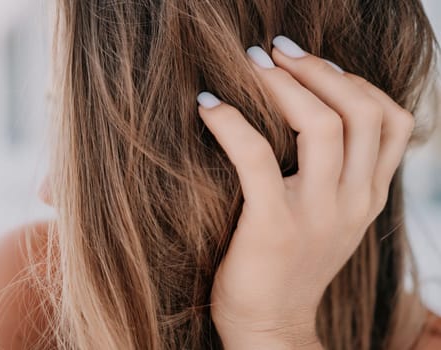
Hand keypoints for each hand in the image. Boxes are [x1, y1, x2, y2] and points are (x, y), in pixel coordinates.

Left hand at [197, 36, 413, 348]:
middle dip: (319, 70)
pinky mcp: (274, 227)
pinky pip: (256, 157)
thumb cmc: (292, 264)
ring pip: (322, 126)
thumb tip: (317, 111)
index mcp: (370, 196)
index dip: (356, 80)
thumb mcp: (332, 217)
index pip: (392, 120)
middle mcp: (354, 202)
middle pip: (360, 112)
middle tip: (279, 50)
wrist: (271, 327)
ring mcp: (318, 216)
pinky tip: (208, 106)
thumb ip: (340, 174)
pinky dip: (231, 122)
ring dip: (284, 84)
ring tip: (252, 62)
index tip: (315, 64)